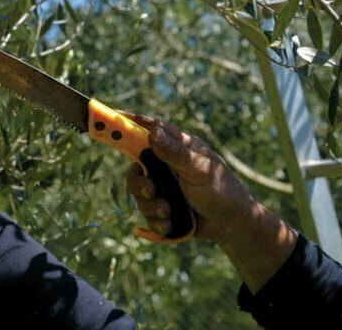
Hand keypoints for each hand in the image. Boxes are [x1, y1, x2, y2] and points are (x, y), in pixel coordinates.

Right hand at [124, 114, 297, 291]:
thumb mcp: (200, 170)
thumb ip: (175, 153)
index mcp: (177, 147)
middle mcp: (166, 163)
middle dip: (139, 181)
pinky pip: (145, 211)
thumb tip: (152, 132)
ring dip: (150, 204)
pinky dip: (156, 219)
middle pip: (135, 164)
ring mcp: (163, 185)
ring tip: (167, 211)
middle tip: (150, 189)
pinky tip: (170, 222)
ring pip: (138, 190)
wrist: (230, 225)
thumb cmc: (222, 190)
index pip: (149, 128)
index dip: (129, 121)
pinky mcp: (161, 204)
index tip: (111, 116)